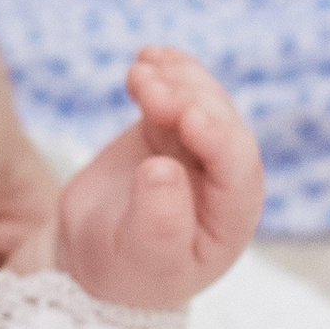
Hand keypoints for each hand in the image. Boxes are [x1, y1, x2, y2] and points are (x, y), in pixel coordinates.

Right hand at [50, 48, 263, 310]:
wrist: (92, 259)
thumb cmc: (125, 271)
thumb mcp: (140, 259)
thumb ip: (157, 222)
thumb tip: (162, 169)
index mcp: (231, 216)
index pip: (237, 168)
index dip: (218, 138)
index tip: (189, 117)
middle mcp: (224, 176)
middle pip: (221, 124)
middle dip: (190, 99)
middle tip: (151, 88)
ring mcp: (198, 148)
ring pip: (200, 99)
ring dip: (176, 79)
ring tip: (141, 70)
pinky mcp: (169, 128)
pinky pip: (175, 91)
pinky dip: (165, 71)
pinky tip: (147, 57)